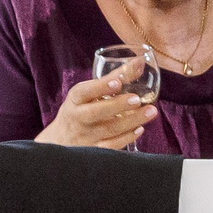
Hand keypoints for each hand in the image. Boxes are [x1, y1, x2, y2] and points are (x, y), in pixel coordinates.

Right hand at [36, 70, 155, 148]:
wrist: (61, 140)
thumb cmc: (80, 109)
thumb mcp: (89, 93)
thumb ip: (113, 78)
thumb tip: (140, 62)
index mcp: (75, 99)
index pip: (84, 91)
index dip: (101, 87)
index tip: (117, 82)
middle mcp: (78, 117)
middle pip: (96, 112)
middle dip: (117, 105)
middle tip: (137, 99)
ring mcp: (86, 136)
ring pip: (109, 129)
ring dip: (132, 121)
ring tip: (150, 111)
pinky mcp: (94, 150)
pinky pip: (112, 146)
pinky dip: (127, 137)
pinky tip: (140, 128)